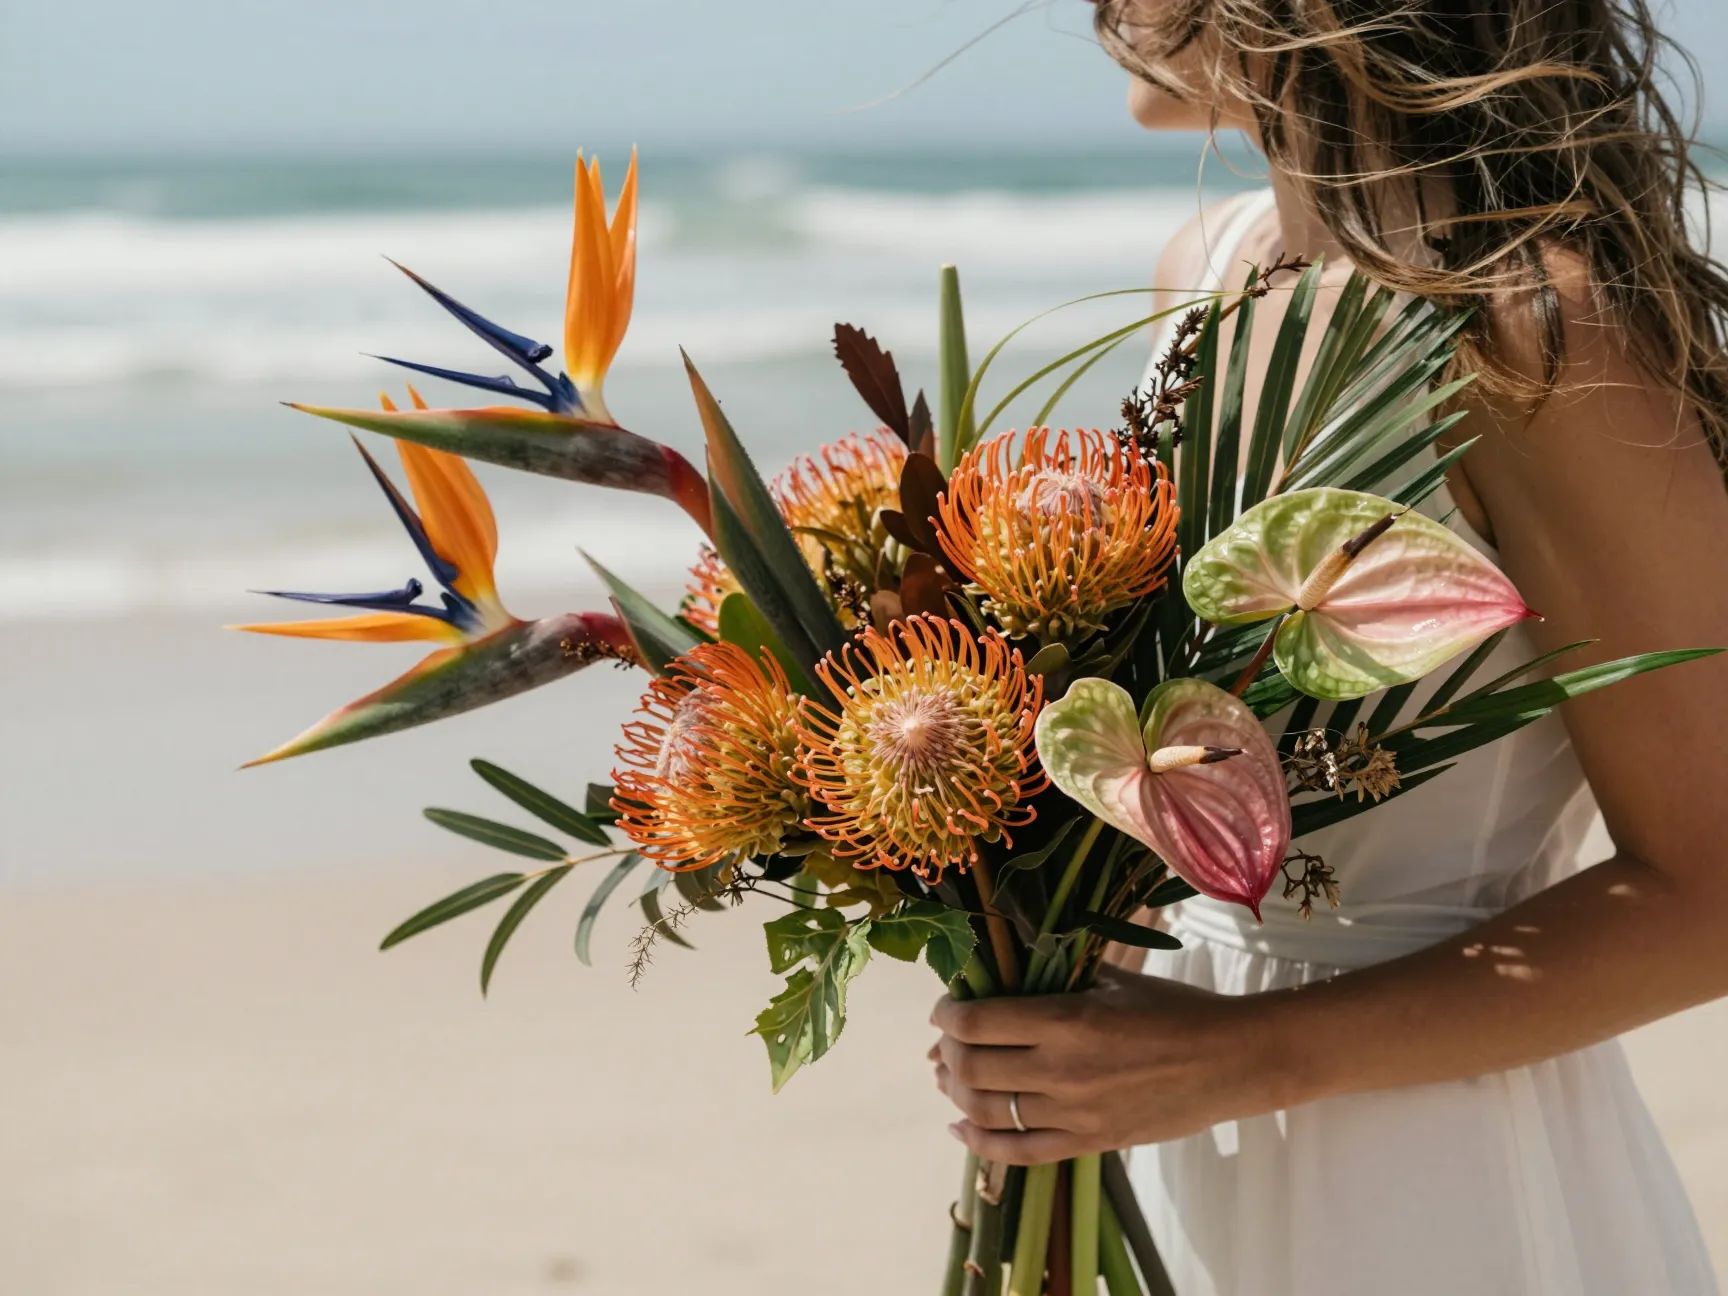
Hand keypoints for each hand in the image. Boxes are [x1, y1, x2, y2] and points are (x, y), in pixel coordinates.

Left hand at [930, 964, 1289, 1164]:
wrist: (1230, 1062)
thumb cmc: (1175, 1011)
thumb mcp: (1113, 980)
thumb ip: (1058, 978)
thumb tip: (1007, 975)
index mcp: (1066, 1021)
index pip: (978, 1021)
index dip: (948, 1015)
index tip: (944, 1008)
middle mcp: (1062, 1071)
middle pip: (972, 1068)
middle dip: (946, 1053)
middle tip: (943, 1043)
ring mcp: (1073, 1113)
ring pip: (987, 1112)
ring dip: (954, 1094)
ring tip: (945, 1079)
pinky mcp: (1088, 1143)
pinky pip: (1019, 1152)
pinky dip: (980, 1144)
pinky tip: (960, 1129)